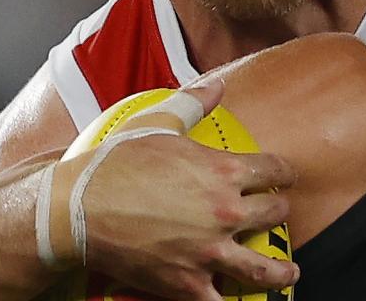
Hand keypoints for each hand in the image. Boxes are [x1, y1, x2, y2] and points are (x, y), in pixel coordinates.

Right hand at [74, 80, 299, 300]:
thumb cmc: (113, 164)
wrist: (77, 209)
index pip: (275, 170)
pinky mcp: (188, 283)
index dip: (286, 173)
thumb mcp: (156, 123)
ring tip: (288, 272)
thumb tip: (217, 84)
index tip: (286, 177)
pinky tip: (237, 300)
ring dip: (281, 271)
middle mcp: (225, 212)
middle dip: (279, 212)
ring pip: (263, 268)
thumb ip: (192, 102)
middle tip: (275, 215)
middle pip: (274, 213)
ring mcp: (209, 251)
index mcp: (224, 171)